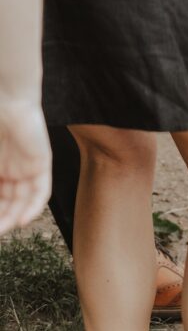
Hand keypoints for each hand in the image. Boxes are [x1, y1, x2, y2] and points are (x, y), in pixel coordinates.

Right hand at [0, 100, 50, 234]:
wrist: (5, 100)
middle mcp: (12, 171)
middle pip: (7, 203)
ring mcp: (27, 168)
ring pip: (22, 200)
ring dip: (12, 218)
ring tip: (1, 231)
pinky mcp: (42, 164)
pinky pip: (41, 191)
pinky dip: (32, 207)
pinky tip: (21, 221)